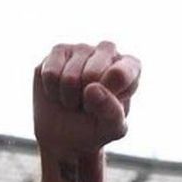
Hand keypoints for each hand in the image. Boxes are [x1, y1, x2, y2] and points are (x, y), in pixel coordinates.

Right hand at [33, 41, 139, 159]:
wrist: (67, 133)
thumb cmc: (97, 127)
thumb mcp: (112, 128)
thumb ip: (111, 112)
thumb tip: (92, 88)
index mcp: (130, 67)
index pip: (121, 74)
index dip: (108, 96)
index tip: (108, 107)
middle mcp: (108, 51)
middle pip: (92, 74)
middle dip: (87, 100)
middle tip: (89, 105)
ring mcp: (82, 48)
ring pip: (69, 77)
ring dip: (69, 98)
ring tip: (75, 100)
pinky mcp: (58, 51)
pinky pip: (50, 74)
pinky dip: (53, 91)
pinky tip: (59, 91)